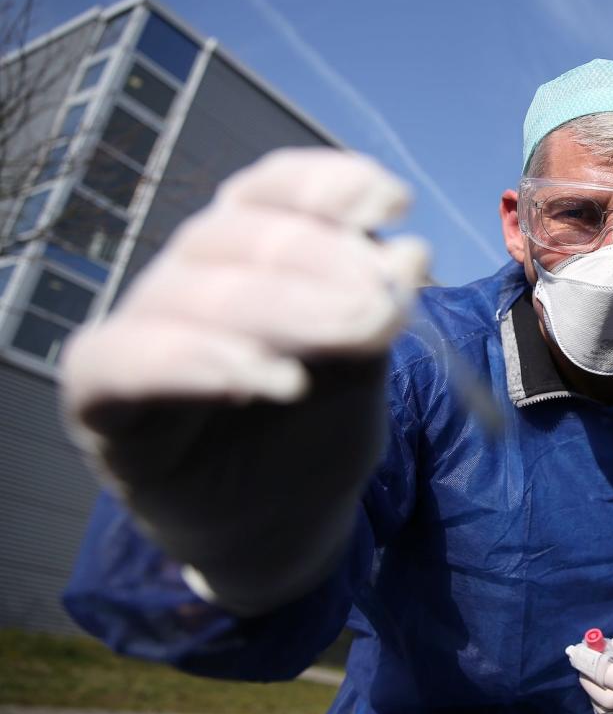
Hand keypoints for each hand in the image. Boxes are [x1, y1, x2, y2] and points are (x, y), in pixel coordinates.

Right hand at [60, 148, 428, 614]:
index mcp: (249, 253)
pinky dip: (196, 363)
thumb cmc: (315, 430)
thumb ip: (377, 313)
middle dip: (324, 262)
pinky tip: (269, 380)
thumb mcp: (363, 368)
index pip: (269, 191)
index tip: (395, 205)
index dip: (325, 186)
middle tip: (389, 307)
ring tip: (356, 336)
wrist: (282, 527)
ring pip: (193, 294)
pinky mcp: (102, 402)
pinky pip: (124, 363)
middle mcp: (189, 277)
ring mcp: (141, 334)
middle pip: (240, 238)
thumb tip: (409, 251)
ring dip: (281, 309)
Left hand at [568, 612, 612, 711]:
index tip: (585, 652)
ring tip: (594, 671)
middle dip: (589, 681)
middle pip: (610, 702)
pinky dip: (602, 701)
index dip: (597, 667)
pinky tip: (604, 684)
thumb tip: (599, 652)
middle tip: (583, 662)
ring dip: (593, 692)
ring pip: (609, 712)